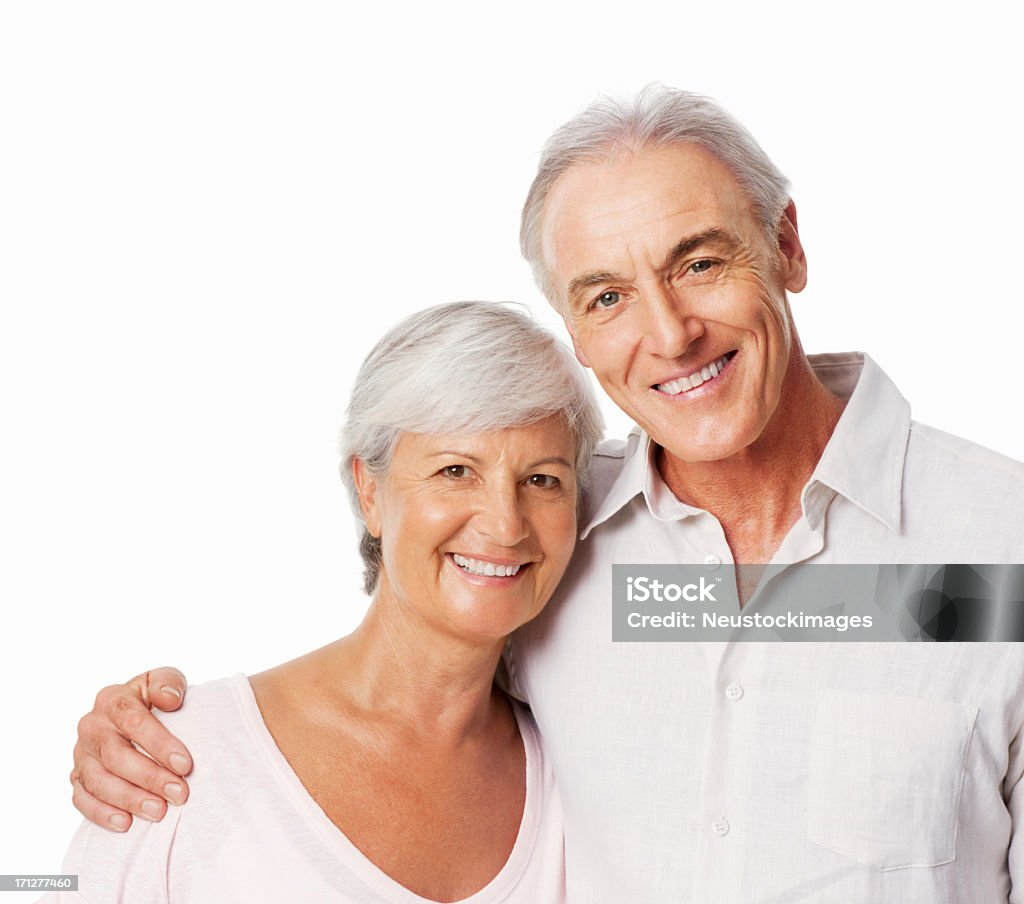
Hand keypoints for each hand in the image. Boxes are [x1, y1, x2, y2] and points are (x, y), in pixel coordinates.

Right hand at [71, 667, 192, 831]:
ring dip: (129, 799)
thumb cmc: (154, 699)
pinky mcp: (77, 777)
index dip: (160, 744)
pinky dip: (101, 813)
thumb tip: (170, 698)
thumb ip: (168, 682)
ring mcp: (81, 753)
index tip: (185, 764)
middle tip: (179, 794)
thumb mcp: (164, 681)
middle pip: (116, 755)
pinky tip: (125, 823)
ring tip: (159, 811)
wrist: (135, 717)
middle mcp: (92, 726)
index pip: (133, 722)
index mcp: (112, 699)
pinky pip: (82, 799)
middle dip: (149, 777)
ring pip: (99, 781)